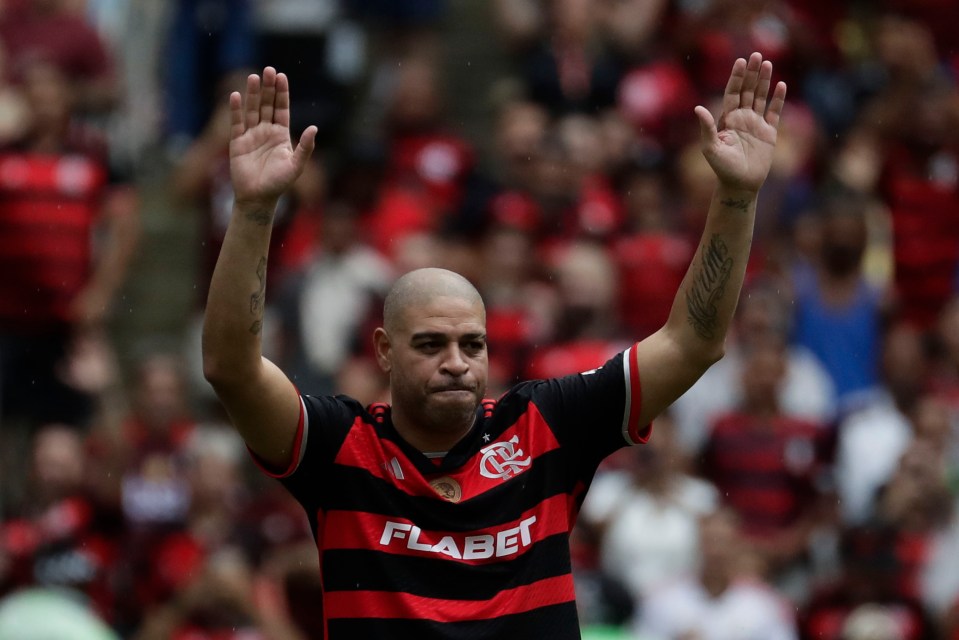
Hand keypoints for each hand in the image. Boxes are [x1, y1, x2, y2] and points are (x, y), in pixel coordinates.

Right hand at [229, 67, 316, 209]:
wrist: (258, 198)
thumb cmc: (279, 183)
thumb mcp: (296, 165)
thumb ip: (305, 147)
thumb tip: (314, 128)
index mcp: (281, 135)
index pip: (281, 109)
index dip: (281, 93)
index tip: (282, 76)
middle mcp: (266, 131)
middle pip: (267, 105)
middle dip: (268, 88)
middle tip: (268, 70)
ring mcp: (251, 135)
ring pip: (252, 110)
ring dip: (253, 94)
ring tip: (254, 77)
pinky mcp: (237, 142)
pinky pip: (237, 123)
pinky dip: (236, 110)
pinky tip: (236, 95)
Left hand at [695, 52, 786, 192]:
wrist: (740, 184)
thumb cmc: (722, 168)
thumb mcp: (710, 148)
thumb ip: (706, 128)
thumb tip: (698, 108)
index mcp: (727, 119)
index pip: (732, 93)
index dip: (736, 77)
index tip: (741, 61)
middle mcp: (741, 118)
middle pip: (747, 90)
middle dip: (752, 73)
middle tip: (757, 54)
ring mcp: (756, 124)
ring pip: (761, 97)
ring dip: (764, 81)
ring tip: (768, 63)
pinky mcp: (769, 133)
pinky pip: (774, 112)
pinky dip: (778, 99)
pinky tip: (781, 85)